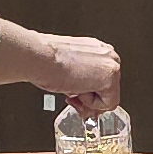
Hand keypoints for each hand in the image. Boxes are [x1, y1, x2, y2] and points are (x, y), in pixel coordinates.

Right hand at [0, 21, 121, 111]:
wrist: (41, 57)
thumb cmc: (46, 60)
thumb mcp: (68, 69)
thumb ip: (81, 77)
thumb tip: (82, 90)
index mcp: (97, 49)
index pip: (103, 79)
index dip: (88, 92)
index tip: (75, 94)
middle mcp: (107, 54)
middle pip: (109, 89)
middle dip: (90, 98)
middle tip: (73, 98)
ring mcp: (111, 64)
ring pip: (109, 96)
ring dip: (90, 100)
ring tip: (72, 90)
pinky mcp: (110, 77)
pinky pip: (109, 103)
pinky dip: (92, 104)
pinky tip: (78, 90)